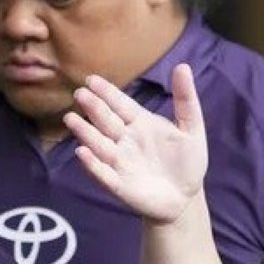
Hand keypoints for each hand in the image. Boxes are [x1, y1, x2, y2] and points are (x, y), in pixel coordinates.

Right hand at [63, 66, 207, 224]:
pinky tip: (82, 153)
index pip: (120, 104)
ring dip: (85, 133)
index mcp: (140, 123)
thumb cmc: (187, 162)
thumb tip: (183, 65)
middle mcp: (125, 140)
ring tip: (71, 119)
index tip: (92, 79)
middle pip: (106, 121)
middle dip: (93, 108)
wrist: (186, 198)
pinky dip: (92, 165)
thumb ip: (186, 100)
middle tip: (80, 94)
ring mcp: (120, 162)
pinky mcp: (119, 185)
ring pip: (99, 144)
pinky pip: (103, 173)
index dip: (107, 92)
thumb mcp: (192, 129)